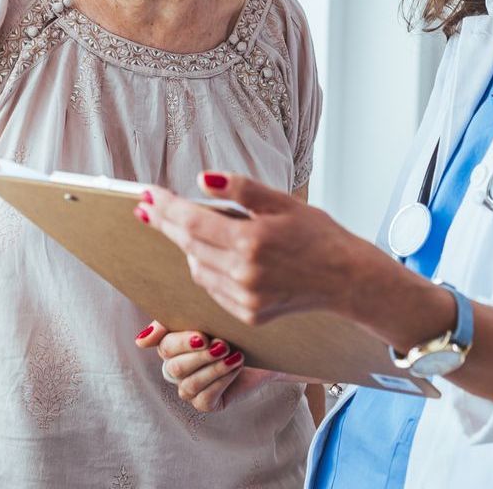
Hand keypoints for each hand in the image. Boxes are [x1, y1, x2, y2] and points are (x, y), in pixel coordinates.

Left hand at [134, 172, 389, 325]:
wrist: (346, 278)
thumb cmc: (318, 234)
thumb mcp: (282, 202)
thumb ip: (240, 189)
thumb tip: (202, 179)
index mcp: (250, 240)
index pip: (192, 221)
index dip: (165, 207)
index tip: (146, 196)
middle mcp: (243, 273)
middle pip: (188, 244)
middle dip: (165, 223)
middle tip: (148, 208)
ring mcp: (245, 298)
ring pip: (197, 268)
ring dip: (188, 247)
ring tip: (190, 227)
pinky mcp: (249, 313)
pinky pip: (213, 288)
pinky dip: (207, 269)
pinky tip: (215, 255)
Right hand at [134, 321, 270, 411]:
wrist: (266, 347)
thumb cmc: (234, 330)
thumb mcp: (208, 318)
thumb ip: (172, 322)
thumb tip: (141, 342)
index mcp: (172, 346)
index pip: (164, 346)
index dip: (181, 343)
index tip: (203, 337)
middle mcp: (176, 369)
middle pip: (175, 367)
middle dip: (200, 357)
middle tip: (222, 345)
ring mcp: (189, 388)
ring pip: (189, 385)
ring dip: (213, 370)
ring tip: (235, 357)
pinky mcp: (205, 404)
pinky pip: (204, 399)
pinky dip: (220, 383)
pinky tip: (236, 369)